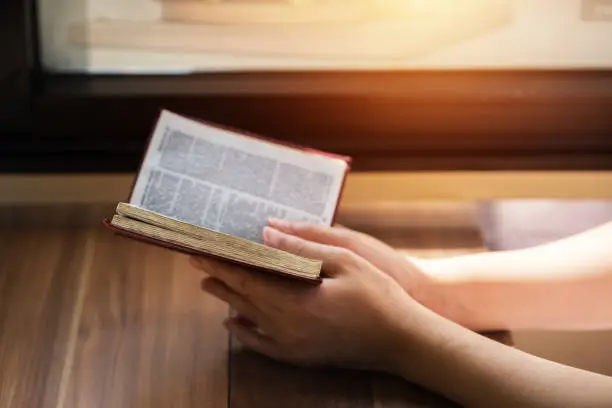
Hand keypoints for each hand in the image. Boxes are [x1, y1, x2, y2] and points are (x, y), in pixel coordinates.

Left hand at [190, 226, 428, 372]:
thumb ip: (303, 247)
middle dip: (220, 278)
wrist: (404, 342)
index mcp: (294, 304)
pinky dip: (243, 333)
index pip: (246, 279)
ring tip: (210, 283)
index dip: (221, 263)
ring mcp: (292, 348)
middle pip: (242, 300)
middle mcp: (285, 330)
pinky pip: (261, 345)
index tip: (200, 249)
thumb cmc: (379, 296)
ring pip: (249, 320)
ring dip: (229, 300)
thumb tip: (267, 234)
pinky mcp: (301, 357)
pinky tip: (233, 324)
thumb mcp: (345, 260)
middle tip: (199, 260)